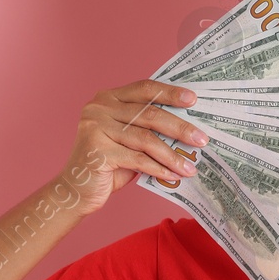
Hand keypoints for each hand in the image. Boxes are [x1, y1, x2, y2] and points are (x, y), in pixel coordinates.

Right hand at [59, 78, 210, 216]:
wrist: (76, 190)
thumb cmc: (107, 164)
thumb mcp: (127, 139)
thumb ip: (147, 128)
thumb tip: (187, 129)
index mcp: (108, 98)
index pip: (144, 89)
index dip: (170, 93)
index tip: (193, 99)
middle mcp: (99, 108)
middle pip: (149, 114)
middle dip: (180, 128)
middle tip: (202, 139)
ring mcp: (96, 128)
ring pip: (146, 139)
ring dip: (172, 155)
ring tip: (191, 166)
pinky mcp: (97, 151)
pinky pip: (137, 159)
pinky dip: (159, 169)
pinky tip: (173, 176)